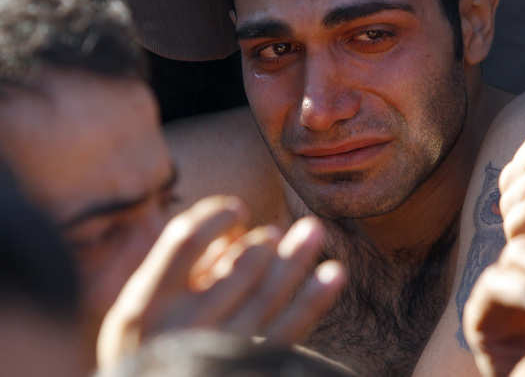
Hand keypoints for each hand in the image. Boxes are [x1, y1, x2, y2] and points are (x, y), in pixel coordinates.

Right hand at [97, 196, 345, 367]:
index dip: (216, 216)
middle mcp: (181, 329)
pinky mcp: (251, 369)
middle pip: (238, 268)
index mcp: (144, 305)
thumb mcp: (150, 305)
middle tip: (275, 234)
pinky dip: (314, 299)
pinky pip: (289, 330)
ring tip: (313, 230)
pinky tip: (334, 272)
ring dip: (297, 257)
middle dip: (264, 242)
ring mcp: (219, 351)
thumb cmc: (153, 343)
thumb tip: (235, 230)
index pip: (185, 241)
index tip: (237, 209)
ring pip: (268, 295)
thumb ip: (188, 265)